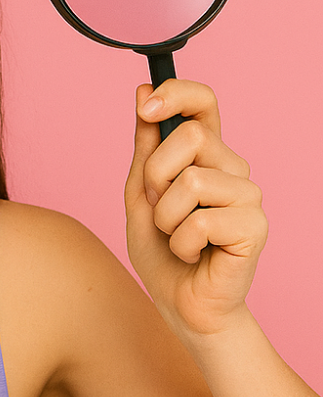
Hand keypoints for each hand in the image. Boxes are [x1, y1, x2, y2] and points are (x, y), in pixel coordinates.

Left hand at [124, 80, 266, 339]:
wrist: (181, 305)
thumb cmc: (162, 251)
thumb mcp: (141, 192)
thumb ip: (144, 146)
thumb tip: (142, 91)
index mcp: (206, 154)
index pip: (203, 102)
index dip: (177, 93)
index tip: (146, 106)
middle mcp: (232, 168)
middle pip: (190, 135)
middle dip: (156, 175)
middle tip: (160, 208)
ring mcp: (247, 196)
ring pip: (191, 180)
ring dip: (166, 217)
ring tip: (177, 237)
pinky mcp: (255, 227)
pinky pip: (201, 220)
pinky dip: (182, 242)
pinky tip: (193, 254)